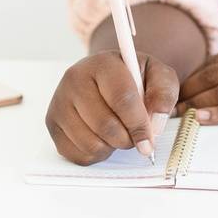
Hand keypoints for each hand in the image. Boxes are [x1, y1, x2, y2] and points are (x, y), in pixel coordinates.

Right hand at [46, 52, 178, 164]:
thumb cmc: (136, 80)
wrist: (108, 80)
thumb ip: (164, 93)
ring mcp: (59, 101)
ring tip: (118, 133)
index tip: (149, 142)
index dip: (139, 124)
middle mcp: (75, 79)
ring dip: (111, 147)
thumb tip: (156, 120)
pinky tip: (101, 138)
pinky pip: (77, 153)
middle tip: (135, 136)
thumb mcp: (158, 77)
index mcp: (103, 63)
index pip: (122, 98)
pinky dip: (95, 154)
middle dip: (127, 138)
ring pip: (90, 142)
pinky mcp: (52, 123)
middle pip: (105, 124)